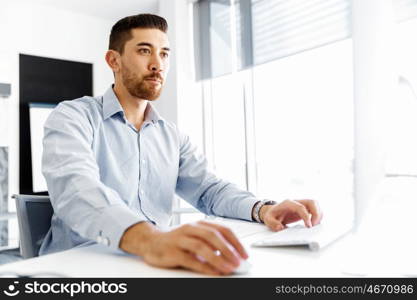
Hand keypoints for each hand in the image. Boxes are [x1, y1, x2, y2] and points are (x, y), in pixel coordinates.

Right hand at [120, 220, 247, 275]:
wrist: (151, 241)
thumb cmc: (177, 241)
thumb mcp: (195, 238)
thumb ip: (211, 244)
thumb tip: (232, 256)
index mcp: (199, 224)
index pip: (222, 229)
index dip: (236, 242)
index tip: (244, 254)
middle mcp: (190, 229)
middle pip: (213, 236)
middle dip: (229, 250)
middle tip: (238, 262)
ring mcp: (180, 239)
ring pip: (202, 246)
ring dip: (218, 258)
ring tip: (228, 268)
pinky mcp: (172, 251)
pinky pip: (191, 259)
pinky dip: (204, 266)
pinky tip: (213, 272)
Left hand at [260, 199, 322, 230]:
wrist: (273, 212)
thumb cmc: (272, 215)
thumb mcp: (268, 219)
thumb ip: (273, 223)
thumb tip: (280, 227)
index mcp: (288, 203)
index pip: (300, 207)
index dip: (306, 216)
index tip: (309, 226)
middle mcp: (296, 202)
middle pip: (312, 202)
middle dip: (316, 214)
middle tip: (314, 226)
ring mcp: (301, 204)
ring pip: (315, 204)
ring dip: (319, 214)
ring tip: (315, 225)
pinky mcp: (305, 208)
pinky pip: (315, 209)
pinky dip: (318, 216)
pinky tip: (315, 224)